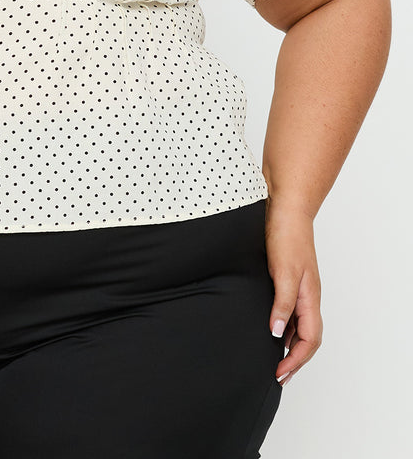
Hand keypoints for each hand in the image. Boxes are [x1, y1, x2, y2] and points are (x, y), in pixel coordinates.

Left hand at [264, 202, 322, 385]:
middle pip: (309, 337)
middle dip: (295, 360)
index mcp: (310, 296)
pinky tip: (272, 328)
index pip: (310, 339)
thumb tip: (278, 334)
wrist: (286, 207)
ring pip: (302, 325)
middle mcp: (308, 295)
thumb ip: (282, 303)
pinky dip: (285, 327)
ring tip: (276, 360)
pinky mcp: (289, 278)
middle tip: (278, 376)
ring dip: (290, 346)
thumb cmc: (286, 235)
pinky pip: (293, 312)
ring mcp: (300, 287)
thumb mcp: (282, 271)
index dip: (296, 360)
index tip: (279, 374)